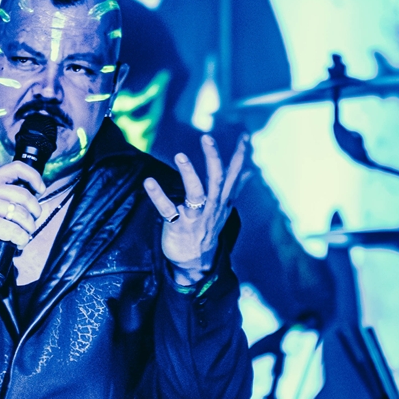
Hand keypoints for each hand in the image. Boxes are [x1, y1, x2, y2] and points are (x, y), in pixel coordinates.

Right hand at [0, 161, 44, 269]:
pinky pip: (17, 231)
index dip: (34, 177)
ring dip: (28, 230)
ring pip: (23, 215)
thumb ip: (16, 196)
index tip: (40, 189)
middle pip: (25, 196)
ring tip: (20, 235)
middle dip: (34, 213)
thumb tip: (40, 193)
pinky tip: (14, 242)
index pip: (16, 167)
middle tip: (30, 223)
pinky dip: (21, 240)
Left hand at [144, 133, 248, 284]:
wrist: (196, 263)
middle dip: (213, 158)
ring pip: (196, 194)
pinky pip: (168, 210)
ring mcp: (195, 217)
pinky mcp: (178, 226)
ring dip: (189, 174)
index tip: (245, 136)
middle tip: (207, 138)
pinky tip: (149, 182)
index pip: (234, 175)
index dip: (240, 156)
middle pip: (216, 180)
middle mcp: (211, 207)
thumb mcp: (224, 208)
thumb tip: (249, 171)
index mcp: (222, 201)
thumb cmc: (207, 229)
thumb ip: (234, 188)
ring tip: (180, 155)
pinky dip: (158, 196)